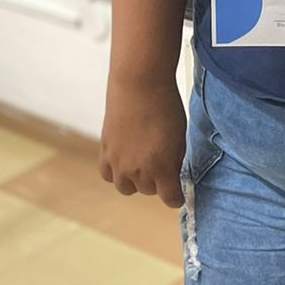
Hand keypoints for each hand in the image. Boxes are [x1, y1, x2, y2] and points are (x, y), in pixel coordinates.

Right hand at [99, 75, 186, 207]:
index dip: (176, 197)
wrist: (140, 85)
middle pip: (149, 190)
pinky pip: (108, 175)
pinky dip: (116, 172)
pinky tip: (124, 161)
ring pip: (127, 187)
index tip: (178, 194)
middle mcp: (138, 171)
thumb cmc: (167, 107)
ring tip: (143, 164)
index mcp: (162, 169)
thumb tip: (172, 173)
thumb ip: (175, 160)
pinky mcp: (105, 151)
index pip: (170, 199)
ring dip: (136, 180)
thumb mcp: (180, 137)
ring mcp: (118, 163)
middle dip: (157, 182)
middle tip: (163, 165)